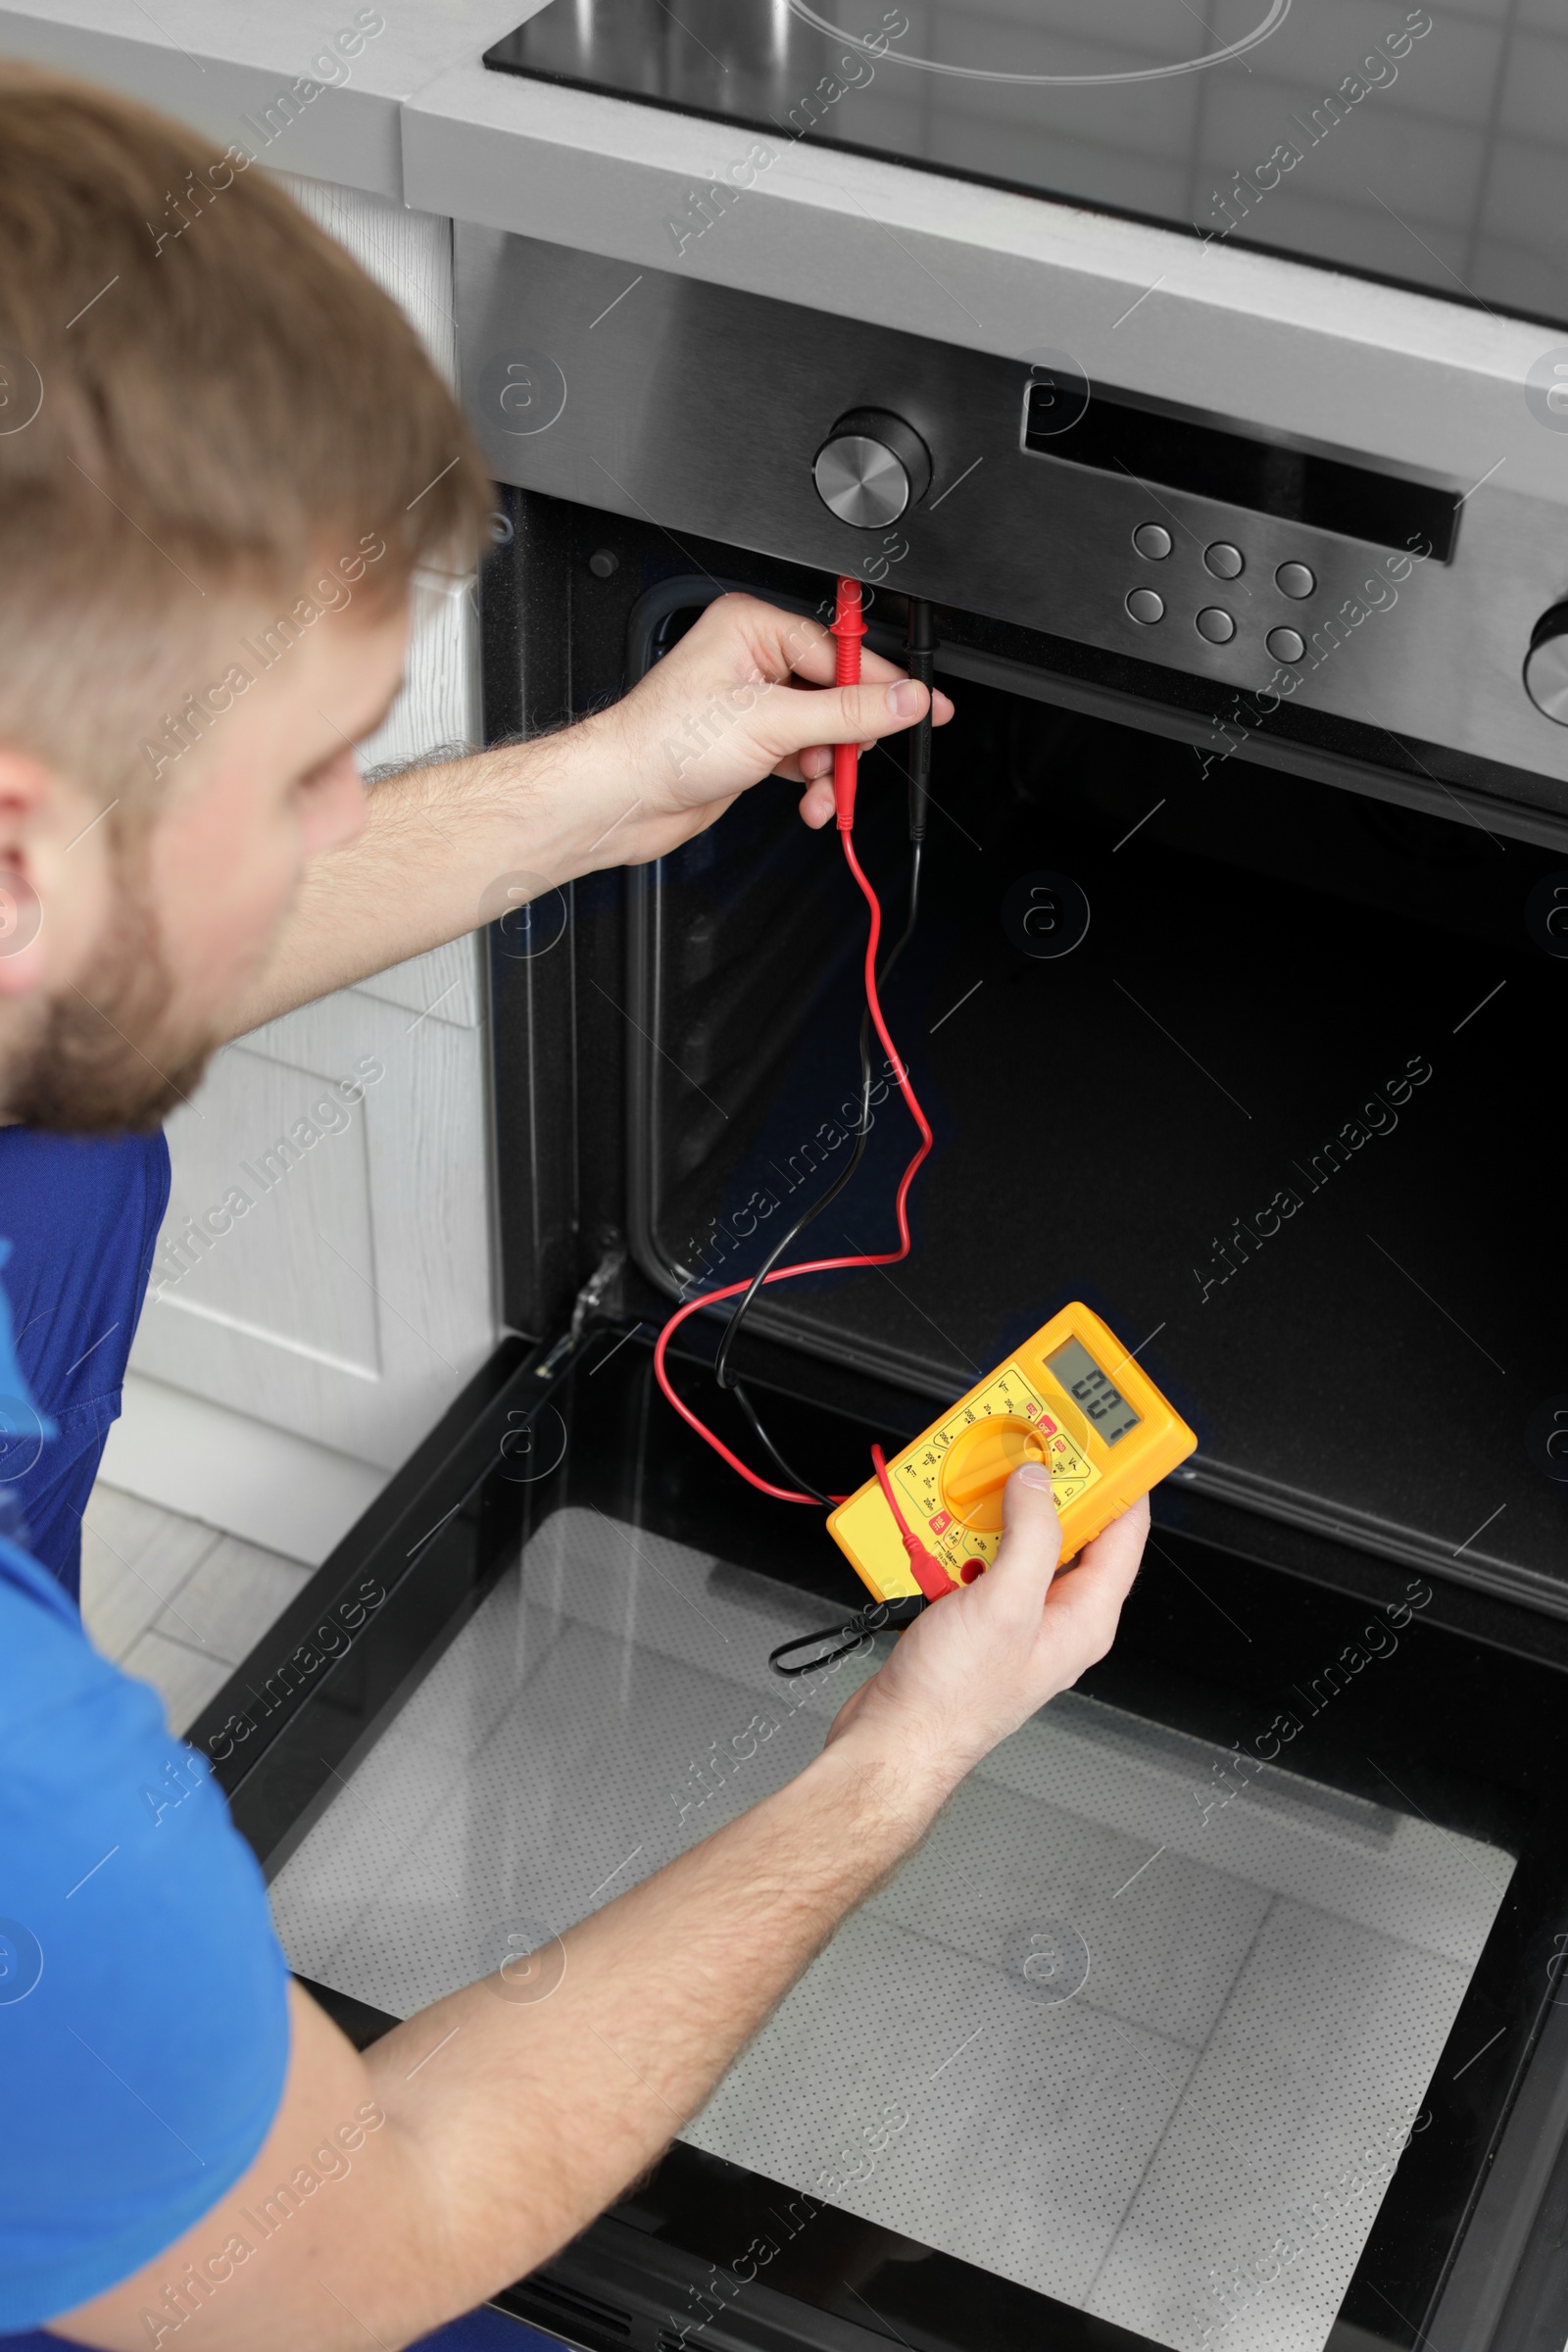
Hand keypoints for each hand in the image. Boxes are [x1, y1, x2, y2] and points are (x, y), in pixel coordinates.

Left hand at [581, 592, 953, 867]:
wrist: (623, 798)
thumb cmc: (664, 743)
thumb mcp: (772, 723)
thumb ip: (847, 712)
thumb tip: (903, 700)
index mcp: (753, 628)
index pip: (839, 652)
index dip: (881, 685)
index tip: (921, 706)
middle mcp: (753, 660)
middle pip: (836, 694)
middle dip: (848, 737)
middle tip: (855, 759)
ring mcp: (752, 704)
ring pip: (823, 732)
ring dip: (830, 768)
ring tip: (822, 789)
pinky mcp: (751, 744)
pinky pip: (804, 758)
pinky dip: (813, 783)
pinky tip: (810, 801)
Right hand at [824, 1470, 1147, 1798]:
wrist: (895, 1738)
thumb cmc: (955, 1701)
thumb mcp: (1004, 1604)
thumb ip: (1030, 1535)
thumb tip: (1038, 1484)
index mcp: (1085, 1616)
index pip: (1125, 1529)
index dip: (1120, 1479)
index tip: (1104, 1438)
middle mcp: (1056, 1614)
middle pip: (1063, 1526)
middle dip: (1038, 1489)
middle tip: (1020, 1452)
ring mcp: (1013, 1613)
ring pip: (1013, 1538)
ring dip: (984, 1516)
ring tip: (963, 1503)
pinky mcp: (973, 1613)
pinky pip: (974, 1559)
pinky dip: (954, 1541)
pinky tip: (934, 1540)